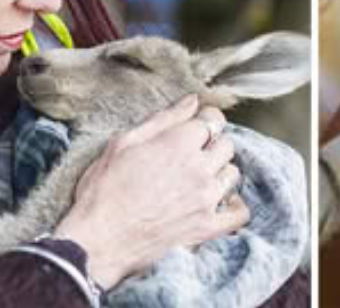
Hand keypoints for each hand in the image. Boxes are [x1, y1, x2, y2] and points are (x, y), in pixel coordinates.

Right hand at [53, 96, 247, 289]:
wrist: (100, 240)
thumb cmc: (105, 188)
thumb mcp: (125, 142)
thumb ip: (164, 119)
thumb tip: (192, 100)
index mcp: (179, 142)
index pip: (213, 119)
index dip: (204, 120)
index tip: (194, 128)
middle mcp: (199, 168)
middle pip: (226, 145)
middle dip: (212, 145)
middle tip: (191, 155)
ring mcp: (206, 200)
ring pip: (232, 174)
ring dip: (219, 173)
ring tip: (198, 180)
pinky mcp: (207, 229)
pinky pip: (239, 214)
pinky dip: (234, 207)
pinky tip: (219, 203)